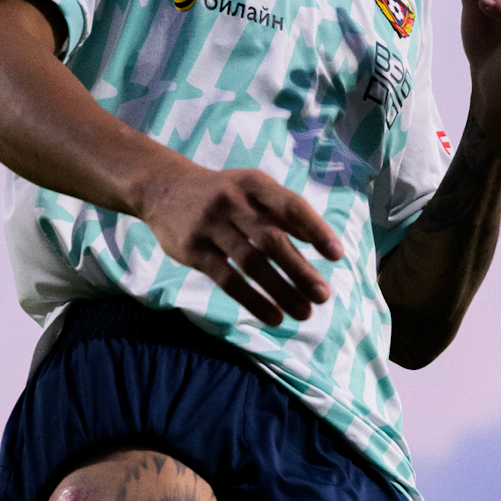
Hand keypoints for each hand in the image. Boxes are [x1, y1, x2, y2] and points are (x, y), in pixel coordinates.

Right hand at [129, 160, 342, 328]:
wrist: (163, 188)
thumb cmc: (221, 193)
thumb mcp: (251, 190)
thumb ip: (284, 212)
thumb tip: (321, 242)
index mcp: (254, 184)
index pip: (291, 206)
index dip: (315, 231)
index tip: (337, 255)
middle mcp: (232, 201)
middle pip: (271, 239)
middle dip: (300, 270)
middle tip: (323, 296)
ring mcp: (210, 225)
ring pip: (251, 263)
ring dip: (281, 291)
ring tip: (304, 313)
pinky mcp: (192, 249)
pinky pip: (227, 279)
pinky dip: (253, 300)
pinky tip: (274, 316)